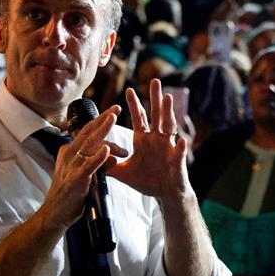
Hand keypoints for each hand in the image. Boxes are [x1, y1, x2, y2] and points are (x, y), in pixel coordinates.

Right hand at [40, 105, 124, 230]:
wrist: (55, 214)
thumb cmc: (70, 194)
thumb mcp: (85, 174)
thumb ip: (98, 164)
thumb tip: (112, 156)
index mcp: (70, 151)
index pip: (87, 133)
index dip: (102, 123)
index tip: (114, 113)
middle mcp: (70, 155)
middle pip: (88, 132)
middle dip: (103, 118)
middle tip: (117, 108)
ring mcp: (72, 166)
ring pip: (89, 143)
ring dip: (102, 130)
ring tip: (113, 118)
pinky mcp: (76, 179)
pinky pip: (88, 166)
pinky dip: (98, 157)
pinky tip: (106, 150)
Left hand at [109, 79, 189, 200]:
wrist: (164, 195)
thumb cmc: (147, 181)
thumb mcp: (124, 173)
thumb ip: (110, 166)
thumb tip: (93, 159)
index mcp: (143, 140)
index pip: (139, 118)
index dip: (134, 105)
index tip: (129, 90)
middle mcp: (157, 139)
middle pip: (156, 115)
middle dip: (155, 98)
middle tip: (155, 81)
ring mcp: (168, 148)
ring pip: (169, 127)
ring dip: (169, 112)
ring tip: (168, 98)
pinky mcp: (176, 161)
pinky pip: (178, 152)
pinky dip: (180, 147)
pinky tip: (181, 140)